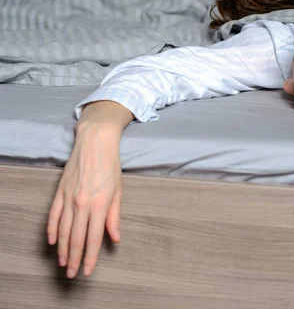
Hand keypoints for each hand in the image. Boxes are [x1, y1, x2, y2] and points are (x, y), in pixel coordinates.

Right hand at [47, 123, 122, 277]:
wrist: (95, 142)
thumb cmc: (111, 166)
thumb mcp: (118, 191)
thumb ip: (115, 217)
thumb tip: (115, 238)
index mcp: (100, 204)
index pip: (93, 238)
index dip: (90, 257)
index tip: (87, 271)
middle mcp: (82, 203)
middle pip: (76, 238)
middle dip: (74, 258)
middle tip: (73, 274)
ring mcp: (68, 197)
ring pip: (63, 230)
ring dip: (63, 248)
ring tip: (64, 263)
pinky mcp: (59, 191)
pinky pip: (53, 215)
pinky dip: (52, 230)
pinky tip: (53, 241)